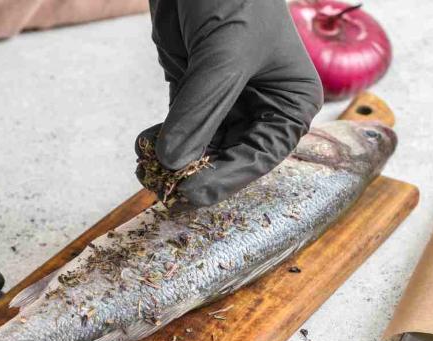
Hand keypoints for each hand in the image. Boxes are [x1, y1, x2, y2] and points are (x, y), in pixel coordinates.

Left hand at [139, 0, 322, 207]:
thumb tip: (174, 163)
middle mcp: (261, 107)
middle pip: (228, 156)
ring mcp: (225, 101)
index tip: (192, 195)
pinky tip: (143, 145)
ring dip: (173, 160)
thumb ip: (200, 110)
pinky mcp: (193, 91)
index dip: (227, 179)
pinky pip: (178, 127)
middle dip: (194, 172)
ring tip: (145, 167)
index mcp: (289, 102)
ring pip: (200, 146)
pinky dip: (161, 139)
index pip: (260, 155)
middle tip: (161, 187)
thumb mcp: (224, 54)